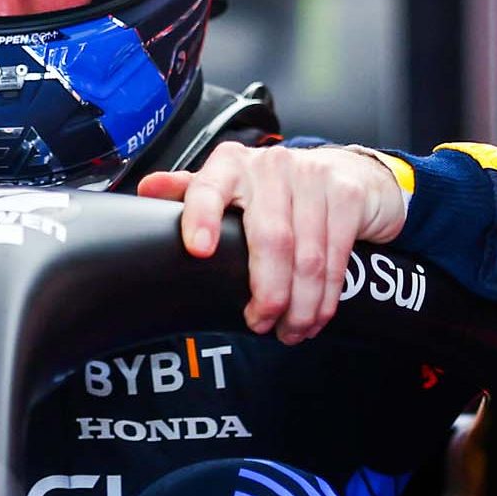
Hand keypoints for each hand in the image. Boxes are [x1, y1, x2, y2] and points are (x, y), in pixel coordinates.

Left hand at [137, 144, 406, 343]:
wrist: (348, 173)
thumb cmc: (278, 190)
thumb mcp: (231, 188)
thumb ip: (191, 191)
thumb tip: (147, 189)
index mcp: (231, 166)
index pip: (209, 188)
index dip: (202, 218)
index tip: (198, 251)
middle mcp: (271, 166)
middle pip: (270, 239)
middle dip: (268, 292)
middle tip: (260, 324)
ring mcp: (313, 176)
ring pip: (307, 256)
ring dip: (300, 304)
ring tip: (290, 330)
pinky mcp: (346, 194)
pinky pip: (335, 255)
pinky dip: (326, 294)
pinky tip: (316, 315)